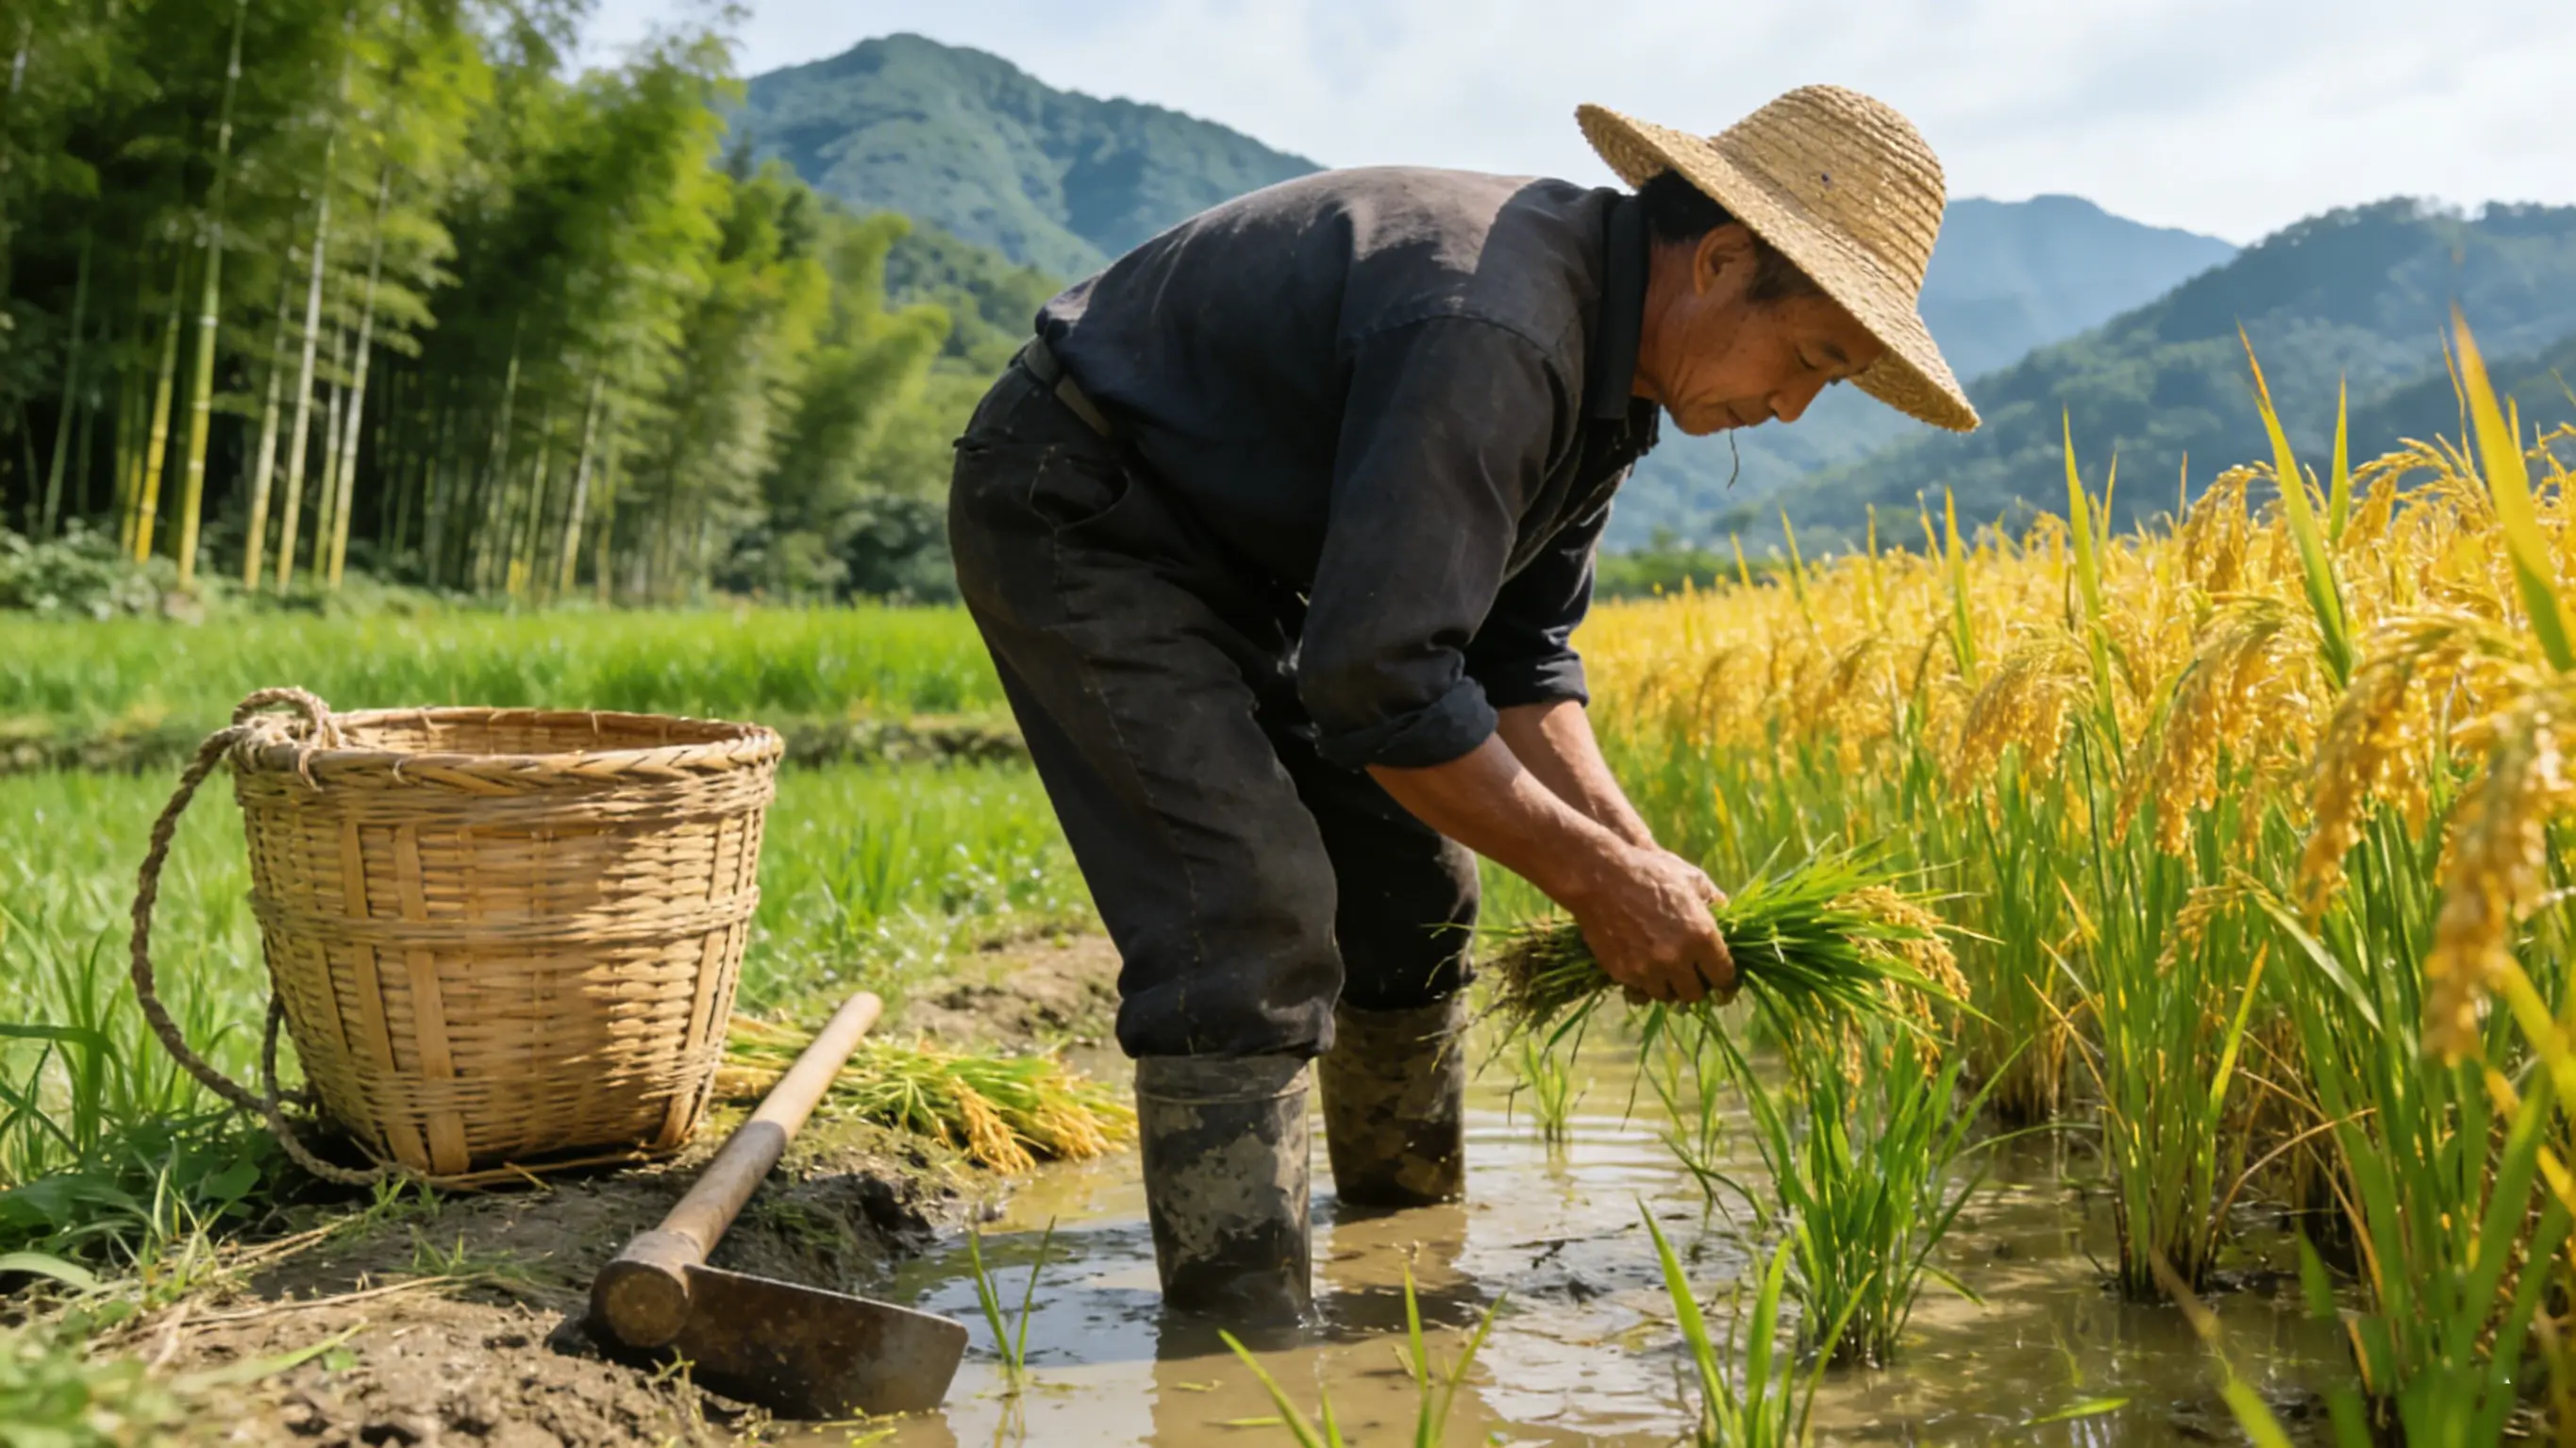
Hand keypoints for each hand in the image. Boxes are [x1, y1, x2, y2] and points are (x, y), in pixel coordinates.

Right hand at [1564, 845, 1736, 1005]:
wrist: (1599, 875)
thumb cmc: (1649, 871)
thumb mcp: (1690, 877)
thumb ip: (1712, 897)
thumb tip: (1724, 908)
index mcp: (1702, 935)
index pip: (1724, 977)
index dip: (1725, 981)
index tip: (1721, 981)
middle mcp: (1678, 958)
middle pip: (1695, 994)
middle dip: (1696, 986)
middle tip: (1691, 975)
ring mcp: (1648, 968)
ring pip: (1666, 997)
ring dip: (1669, 987)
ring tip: (1665, 972)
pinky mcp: (1622, 972)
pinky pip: (1639, 993)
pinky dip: (1644, 986)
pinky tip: (1644, 972)